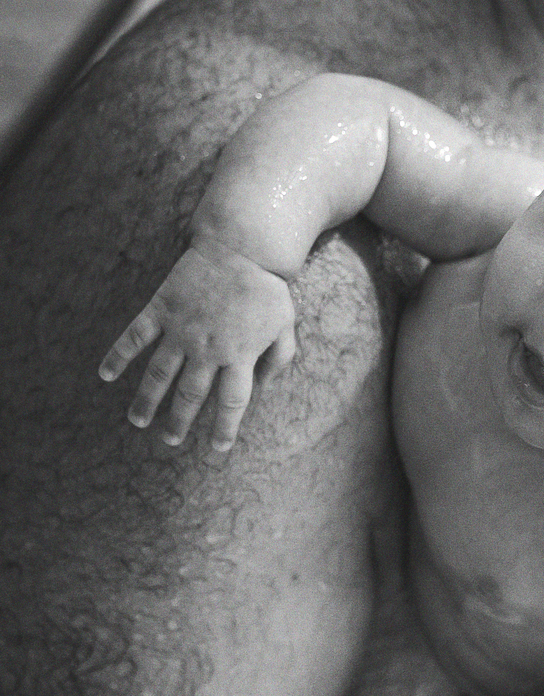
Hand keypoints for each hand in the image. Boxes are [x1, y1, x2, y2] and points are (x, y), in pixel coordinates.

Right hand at [98, 236, 295, 450]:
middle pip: (191, 396)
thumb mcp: (285, 326)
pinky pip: (135, 336)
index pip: (231, 403)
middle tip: (171, 439)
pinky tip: (106, 374)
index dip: (224, 429)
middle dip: (179, 422)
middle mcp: (208, 349)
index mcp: (240, 355)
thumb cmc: (266, 288)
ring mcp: (181, 329)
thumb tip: (263, 387)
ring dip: (147, 400)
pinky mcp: (162, 308)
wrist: (242, 247)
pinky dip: (118, 355)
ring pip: (159, 374)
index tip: (218, 448)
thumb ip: (278, 359)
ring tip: (138, 421)